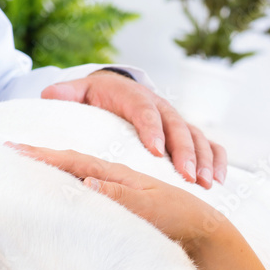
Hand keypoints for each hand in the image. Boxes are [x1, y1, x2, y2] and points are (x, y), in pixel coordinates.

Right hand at [6, 144, 226, 244]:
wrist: (205, 230)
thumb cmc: (179, 218)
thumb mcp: (149, 208)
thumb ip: (119, 195)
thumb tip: (86, 182)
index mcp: (118, 175)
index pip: (74, 161)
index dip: (42, 155)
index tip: (12, 148)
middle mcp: (118, 178)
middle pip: (74, 162)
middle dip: (42, 156)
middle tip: (11, 151)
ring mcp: (122, 189)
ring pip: (82, 172)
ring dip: (56, 166)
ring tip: (30, 163)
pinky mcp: (127, 202)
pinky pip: (93, 187)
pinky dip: (75, 181)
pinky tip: (66, 186)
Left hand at [41, 71, 226, 188]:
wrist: (122, 86)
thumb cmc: (102, 95)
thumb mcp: (84, 90)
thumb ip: (69, 94)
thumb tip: (50, 95)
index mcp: (137, 99)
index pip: (146, 113)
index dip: (153, 130)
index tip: (156, 150)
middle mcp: (163, 109)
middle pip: (179, 128)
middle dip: (186, 152)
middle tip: (189, 176)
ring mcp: (180, 121)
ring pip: (198, 138)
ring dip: (205, 160)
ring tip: (207, 183)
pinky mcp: (190, 133)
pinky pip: (212, 145)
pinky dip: (219, 161)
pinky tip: (219, 181)